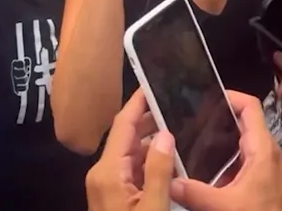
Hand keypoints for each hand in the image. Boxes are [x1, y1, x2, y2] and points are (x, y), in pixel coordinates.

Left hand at [86, 88, 172, 210]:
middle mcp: (103, 172)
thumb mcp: (152, 205)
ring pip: (130, 154)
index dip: (137, 103)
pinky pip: (132, 169)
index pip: (123, 126)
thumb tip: (165, 134)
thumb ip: (158, 171)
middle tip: (176, 105)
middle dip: (149, 120)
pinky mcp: (113, 194)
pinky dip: (149, 160)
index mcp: (108, 171)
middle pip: (126, 137)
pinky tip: (169, 157)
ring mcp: (106, 184)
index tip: (151, 83)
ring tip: (178, 127)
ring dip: (152, 141)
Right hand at [171, 91, 281, 210]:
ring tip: (189, 143)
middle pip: (241, 123)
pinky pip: (241, 163)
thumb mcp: (227, 208)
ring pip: (240, 145)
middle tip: (186, 121)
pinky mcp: (264, 183)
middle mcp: (266, 153)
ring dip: (218, 143)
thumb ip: (196, 194)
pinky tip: (204, 173)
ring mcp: (266, 168)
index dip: (228, 95)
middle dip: (215, 120)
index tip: (203, 97)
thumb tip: (168, 182)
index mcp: (262, 148)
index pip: (249, 106)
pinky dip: (223, 163)